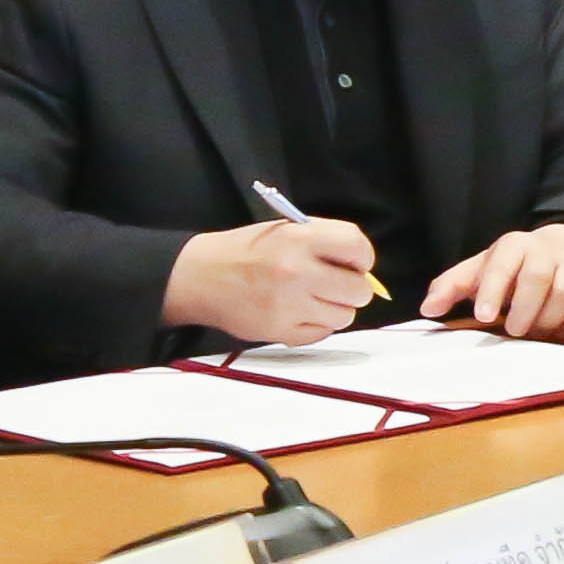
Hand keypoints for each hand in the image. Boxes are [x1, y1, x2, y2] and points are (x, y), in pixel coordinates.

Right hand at [167, 217, 381, 347]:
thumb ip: (326, 244)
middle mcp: (296, 271)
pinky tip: (299, 312)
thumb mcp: (286, 230)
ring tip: (313, 297)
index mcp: (298, 238)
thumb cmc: (247, 251)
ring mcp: (288, 305)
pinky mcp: (279, 332)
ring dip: (336, 308)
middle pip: (359, 290)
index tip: (355, 263)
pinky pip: (322, 334)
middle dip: (354, 288)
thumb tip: (363, 270)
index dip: (362, 257)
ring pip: (345, 316)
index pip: (357, 247)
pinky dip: (317, 325)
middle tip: (338, 284)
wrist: (200, 276)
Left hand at [425, 222, 563, 340]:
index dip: (493, 290)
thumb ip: (452, 287)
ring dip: (548, 320)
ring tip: (535, 331)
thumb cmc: (514, 264)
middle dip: (524, 309)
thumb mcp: (481, 268)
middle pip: (538, 277)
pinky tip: (559, 330)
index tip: (484, 317)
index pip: (503, 264)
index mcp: (514, 246)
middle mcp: (546, 252)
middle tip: (514, 330)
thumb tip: (427, 309)